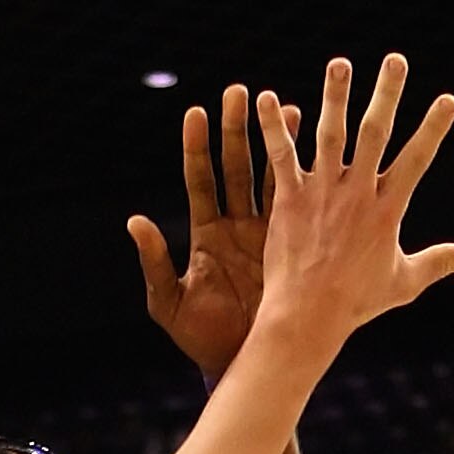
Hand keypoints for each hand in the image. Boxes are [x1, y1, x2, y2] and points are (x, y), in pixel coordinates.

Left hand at [128, 84, 301, 378]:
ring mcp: (264, 232)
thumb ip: (156, 263)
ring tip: (285, 105)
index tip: (196, 112)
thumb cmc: (201, 338)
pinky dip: (304, 174)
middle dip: (236, 130)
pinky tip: (317, 143)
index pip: (199, 180)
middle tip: (238, 92)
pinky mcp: (290, 243)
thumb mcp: (170, 304)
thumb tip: (136, 221)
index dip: (197, 147)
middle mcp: (234, 225)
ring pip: (270, 177)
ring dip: (277, 142)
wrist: (241, 361)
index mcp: (205, 235)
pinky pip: (297, 203)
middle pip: (234, 167)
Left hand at [252, 54, 453, 354]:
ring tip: (340, 63)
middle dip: (387, 95)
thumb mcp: (404, 282)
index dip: (434, 128)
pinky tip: (264, 96)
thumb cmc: (356, 303)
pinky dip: (274, 127)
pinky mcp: (289, 200)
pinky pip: (281, 156)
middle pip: (375, 134)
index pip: (417, 160)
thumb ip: (440, 262)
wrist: (308, 317)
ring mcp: (322, 194)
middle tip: (396, 59)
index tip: (449, 99)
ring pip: (330, 135)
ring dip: (335, 96)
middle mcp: (357, 194)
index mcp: (387, 210)